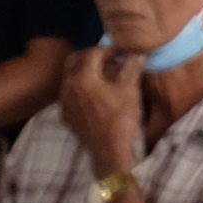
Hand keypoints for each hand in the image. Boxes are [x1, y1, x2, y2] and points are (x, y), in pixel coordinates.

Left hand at [57, 50, 142, 183]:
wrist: (110, 152)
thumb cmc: (121, 119)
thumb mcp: (130, 91)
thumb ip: (132, 68)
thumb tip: (138, 54)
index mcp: (83, 77)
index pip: (93, 53)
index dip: (109, 50)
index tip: (121, 54)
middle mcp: (68, 86)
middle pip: (74, 60)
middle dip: (91, 56)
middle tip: (108, 61)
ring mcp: (64, 102)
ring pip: (70, 77)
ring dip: (84, 71)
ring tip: (102, 78)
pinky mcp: (66, 115)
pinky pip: (69, 94)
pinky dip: (80, 88)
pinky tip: (94, 96)